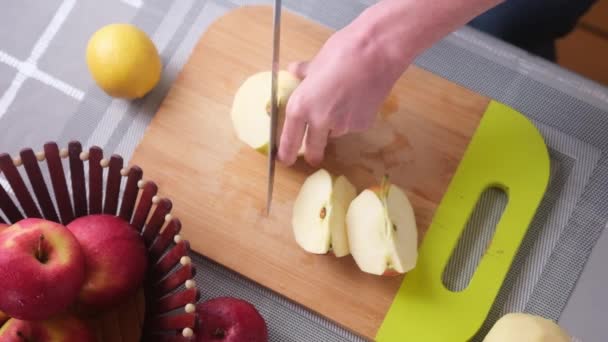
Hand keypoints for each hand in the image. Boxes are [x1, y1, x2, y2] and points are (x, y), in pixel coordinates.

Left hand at [278, 23, 411, 166]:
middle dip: (312, 155)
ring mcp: (343, 125)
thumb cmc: (343, 51)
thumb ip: (305, 74)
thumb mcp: (316, 63)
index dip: (286, 152)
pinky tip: (360, 97)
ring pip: (335, 132)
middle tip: (312, 156)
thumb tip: (295, 70)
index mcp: (300, 106)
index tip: (284, 159)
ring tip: (344, 100)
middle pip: (313, 149)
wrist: (377, 52)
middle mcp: (319, 121)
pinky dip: (354, 116)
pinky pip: (353, 124)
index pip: (289, 139)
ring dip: (335, 125)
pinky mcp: (363, 124)